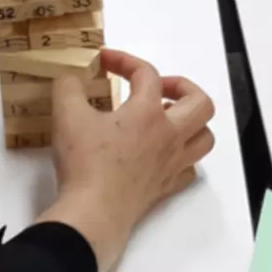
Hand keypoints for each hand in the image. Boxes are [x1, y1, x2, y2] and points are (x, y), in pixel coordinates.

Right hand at [36, 50, 214, 271]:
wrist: (95, 211)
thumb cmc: (85, 162)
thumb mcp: (67, 115)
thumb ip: (68, 86)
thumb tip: (70, 75)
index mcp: (147, 112)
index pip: (147, 73)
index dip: (125, 60)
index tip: (103, 61)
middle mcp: (169, 135)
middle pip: (200, 103)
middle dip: (183, 87)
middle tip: (157, 88)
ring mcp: (172, 164)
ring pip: (204, 137)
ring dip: (192, 122)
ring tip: (167, 119)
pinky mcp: (166, 188)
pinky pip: (189, 169)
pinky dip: (182, 158)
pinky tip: (162, 155)